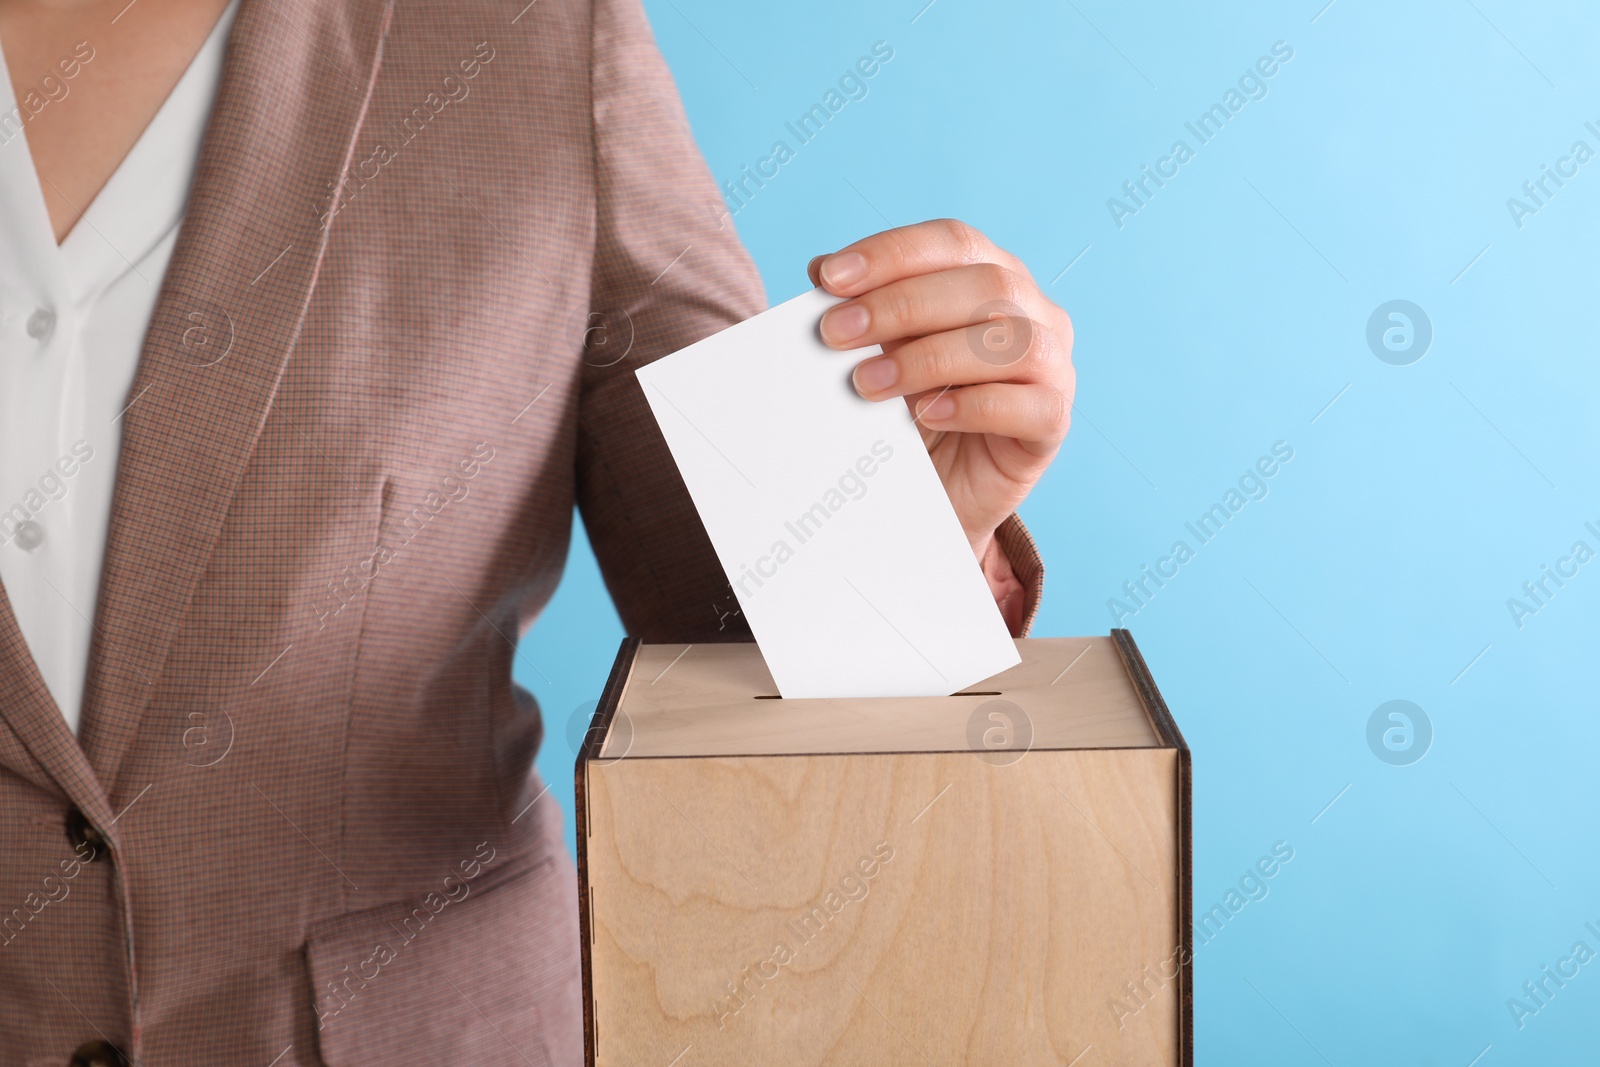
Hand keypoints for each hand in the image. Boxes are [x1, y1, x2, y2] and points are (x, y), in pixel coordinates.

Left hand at [808, 219, 1073, 624]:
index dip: (892, 253)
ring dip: (930, 357)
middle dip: (901, 304)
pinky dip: (973, 406)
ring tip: (867, 384)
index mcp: (994, 275)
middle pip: (985, 284)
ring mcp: (1053, 366)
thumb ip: (861, 308)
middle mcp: (1035, 311)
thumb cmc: (911, 408)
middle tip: (835, 335)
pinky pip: (1029, 405)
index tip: (829, 277)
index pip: (952, 242)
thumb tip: (820, 270)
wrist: (936, 488)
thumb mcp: (881, 350)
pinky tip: (926, 414)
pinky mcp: (1053, 421)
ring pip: (1011, 341)